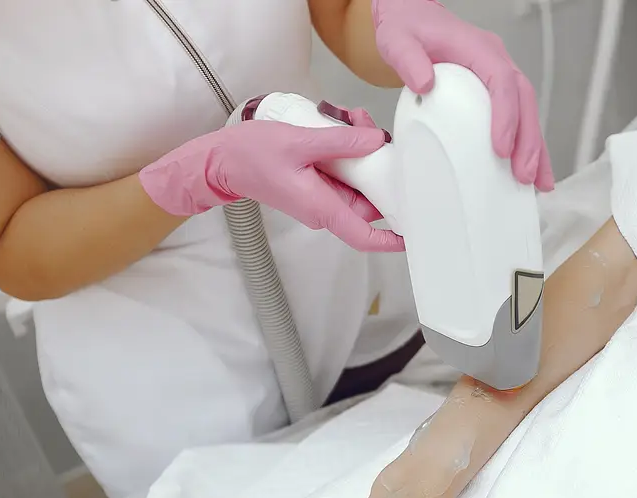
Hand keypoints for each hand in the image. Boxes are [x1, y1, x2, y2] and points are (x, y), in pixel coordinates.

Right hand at [138, 113, 402, 251]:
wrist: (221, 160)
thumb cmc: (252, 155)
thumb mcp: (299, 142)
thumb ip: (340, 142)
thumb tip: (376, 141)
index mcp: (322, 208)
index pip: (364, 236)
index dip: (392, 239)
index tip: (415, 234)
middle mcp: (325, 208)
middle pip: (368, 201)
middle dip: (380, 169)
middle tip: (378, 134)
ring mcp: (320, 197)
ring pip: (357, 182)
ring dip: (363, 153)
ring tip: (356, 120)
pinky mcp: (316, 184)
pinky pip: (342, 172)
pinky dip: (347, 150)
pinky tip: (345, 124)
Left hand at [371, 0, 554, 190]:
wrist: (412, 18)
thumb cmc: (408, 28)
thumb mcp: (398, 40)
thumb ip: (408, 59)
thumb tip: (425, 83)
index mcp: (478, 49)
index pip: (503, 82)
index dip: (506, 116)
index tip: (501, 149)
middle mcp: (496, 61)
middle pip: (524, 101)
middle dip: (529, 141)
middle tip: (525, 175)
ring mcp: (500, 76)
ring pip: (528, 112)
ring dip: (535, 149)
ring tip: (538, 183)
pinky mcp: (496, 92)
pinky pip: (518, 117)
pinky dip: (525, 145)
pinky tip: (528, 171)